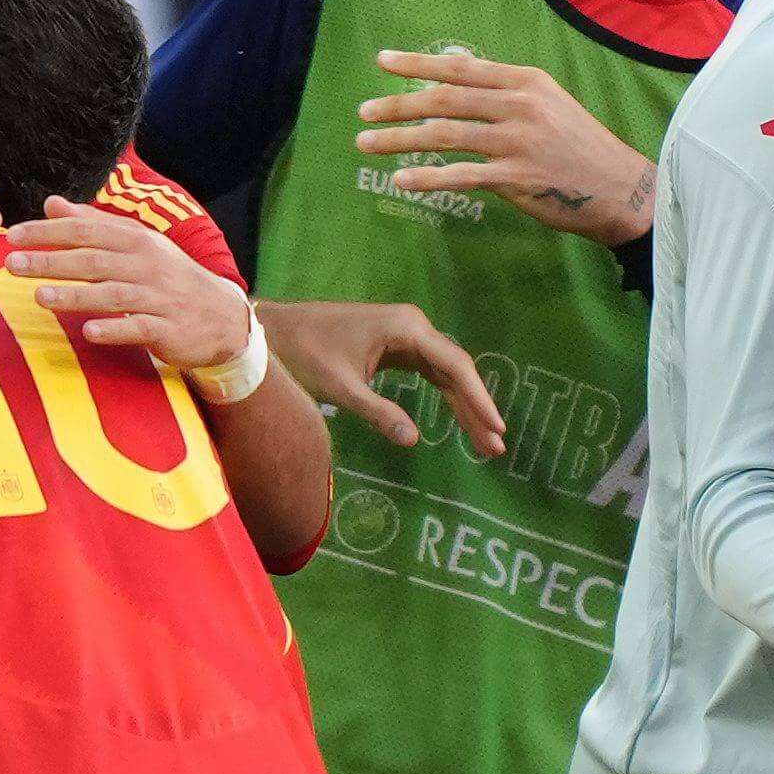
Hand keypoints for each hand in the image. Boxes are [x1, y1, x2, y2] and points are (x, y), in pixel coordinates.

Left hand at [7, 206, 250, 372]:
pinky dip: (115, 329)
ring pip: (112, 294)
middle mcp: (146, 265)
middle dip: (51, 261)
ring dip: (75, 295)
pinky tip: (89, 332)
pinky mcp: (167, 328)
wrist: (221, 315)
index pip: (86, 231)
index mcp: (135, 240)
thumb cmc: (167, 277)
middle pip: (93, 260)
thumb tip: (50, 204)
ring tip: (39, 298)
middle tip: (12, 264)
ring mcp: (158, 297)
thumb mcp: (135, 244)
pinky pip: (138, 328)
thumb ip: (92, 224)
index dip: (48, 232)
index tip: (12, 236)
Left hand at [267, 297, 505, 456]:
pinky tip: (461, 421)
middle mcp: (414, 326)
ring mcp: (407, 335)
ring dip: (465, 407)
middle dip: (477, 409)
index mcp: (407, 328)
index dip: (479, 400)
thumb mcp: (341, 388)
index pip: (455, 366)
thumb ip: (378, 413)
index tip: (496, 427)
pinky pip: (431, 373)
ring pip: (447, 374)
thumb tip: (413, 441)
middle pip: (457, 371)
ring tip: (485, 443)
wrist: (277, 330)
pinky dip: (445, 397)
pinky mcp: (397, 346)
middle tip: (496, 447)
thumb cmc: (304, 353)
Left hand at [356, 48, 655, 242]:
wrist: (620, 189)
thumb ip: (505, 95)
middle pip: (444, 98)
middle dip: (398, 104)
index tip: (383, 62)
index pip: (460, 67)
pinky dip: (428, 179)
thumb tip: (454, 89)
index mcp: (525, 81)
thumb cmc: (579, 148)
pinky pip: (462, 175)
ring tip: (367, 144)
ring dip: (400, 140)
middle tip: (363, 111)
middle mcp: (519, 105)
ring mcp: (517, 141)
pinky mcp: (517, 177)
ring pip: (445, 134)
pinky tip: (401, 182)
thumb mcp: (549, 105)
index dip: (418, 63)